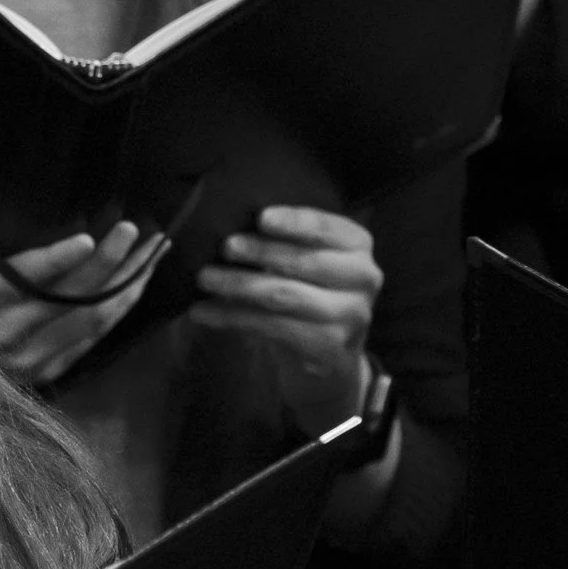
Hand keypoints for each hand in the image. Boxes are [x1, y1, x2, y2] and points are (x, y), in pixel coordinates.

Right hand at [0, 221, 168, 385]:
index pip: (23, 280)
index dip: (56, 261)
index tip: (87, 239)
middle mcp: (6, 333)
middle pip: (71, 298)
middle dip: (109, 264)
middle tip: (135, 229)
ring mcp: (29, 357)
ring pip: (92, 320)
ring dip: (128, 285)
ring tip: (154, 251)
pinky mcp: (45, 372)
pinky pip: (92, 338)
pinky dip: (120, 310)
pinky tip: (138, 284)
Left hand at [192, 206, 379, 435]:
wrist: (332, 351)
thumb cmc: (311, 289)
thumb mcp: (310, 257)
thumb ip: (284, 240)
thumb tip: (232, 228)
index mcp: (358, 245)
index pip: (327, 228)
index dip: (294, 222)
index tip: (261, 217)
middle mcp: (363, 278)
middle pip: (304, 262)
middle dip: (259, 252)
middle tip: (224, 247)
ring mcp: (350, 315)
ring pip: (284, 296)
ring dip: (238, 285)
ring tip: (204, 278)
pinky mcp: (329, 346)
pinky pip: (271, 327)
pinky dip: (232, 317)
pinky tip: (203, 312)